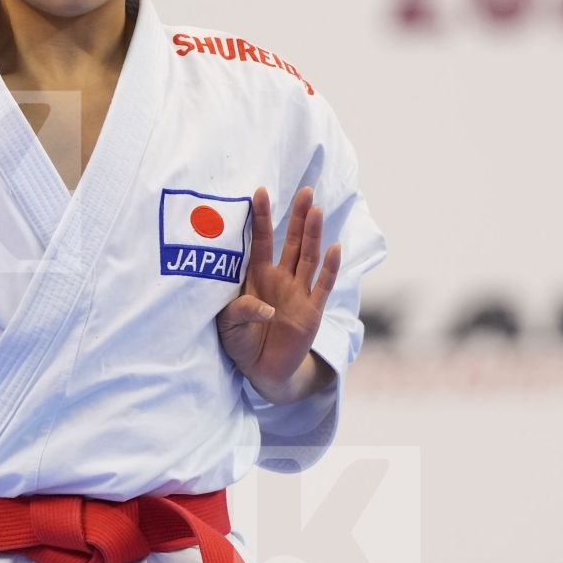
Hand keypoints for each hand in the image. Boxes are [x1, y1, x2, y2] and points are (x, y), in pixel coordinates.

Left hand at [216, 185, 340, 397]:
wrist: (261, 371)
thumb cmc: (240, 344)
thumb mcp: (228, 327)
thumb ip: (240, 311)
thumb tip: (266, 308)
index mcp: (256, 277)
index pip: (260, 241)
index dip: (260, 217)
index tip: (260, 192)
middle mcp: (280, 279)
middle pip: (291, 242)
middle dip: (297, 216)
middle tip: (305, 191)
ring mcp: (298, 293)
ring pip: (307, 257)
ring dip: (312, 234)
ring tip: (316, 210)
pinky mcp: (312, 312)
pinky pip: (322, 286)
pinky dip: (329, 268)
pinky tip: (334, 248)